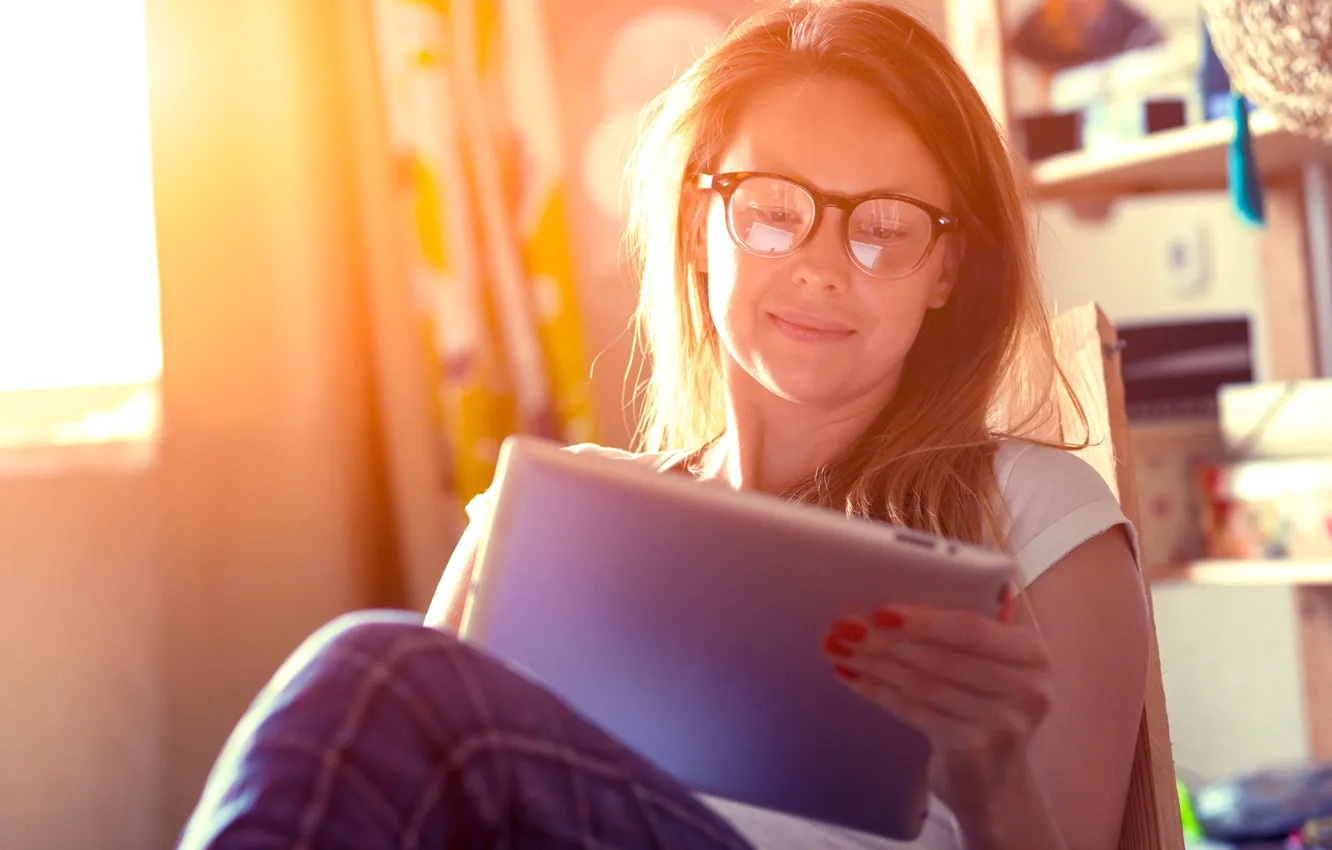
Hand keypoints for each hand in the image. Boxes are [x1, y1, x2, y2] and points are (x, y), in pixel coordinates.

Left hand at [821, 589, 1051, 828]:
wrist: (993, 784)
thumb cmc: (979, 708)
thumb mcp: (985, 666)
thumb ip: (955, 634)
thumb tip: (882, 610)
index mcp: (1032, 654)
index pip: (971, 629)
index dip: (923, 620)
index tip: (879, 612)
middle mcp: (1028, 688)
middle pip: (943, 657)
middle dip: (888, 641)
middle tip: (845, 629)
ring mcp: (1005, 723)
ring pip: (925, 684)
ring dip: (877, 665)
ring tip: (841, 651)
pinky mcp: (976, 751)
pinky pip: (918, 712)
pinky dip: (881, 693)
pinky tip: (854, 680)